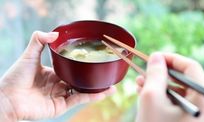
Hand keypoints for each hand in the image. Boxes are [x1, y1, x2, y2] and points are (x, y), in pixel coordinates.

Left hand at [0, 31, 115, 120]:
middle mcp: (58, 85)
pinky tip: (103, 93)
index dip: (81, 66)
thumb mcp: (29, 55)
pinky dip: (91, 97)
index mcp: (53, 74)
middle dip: (93, 79)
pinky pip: (78, 100)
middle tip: (105, 73)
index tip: (92, 60)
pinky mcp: (60, 106)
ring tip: (112, 87)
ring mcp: (60, 96)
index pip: (71, 69)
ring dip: (97, 90)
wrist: (8, 97)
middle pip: (79, 81)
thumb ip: (39, 41)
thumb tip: (54, 33)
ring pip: (82, 92)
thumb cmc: (15, 77)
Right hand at [135, 53, 203, 121]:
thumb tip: (157, 57)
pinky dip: (165, 100)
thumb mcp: (151, 99)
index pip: (191, 67)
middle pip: (186, 81)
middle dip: (162, 75)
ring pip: (182, 94)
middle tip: (144, 72)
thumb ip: (155, 74)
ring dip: (161, 87)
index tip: (153, 57)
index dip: (170, 59)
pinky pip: (181, 107)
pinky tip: (149, 98)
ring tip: (141, 85)